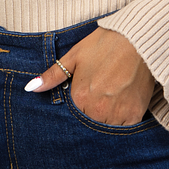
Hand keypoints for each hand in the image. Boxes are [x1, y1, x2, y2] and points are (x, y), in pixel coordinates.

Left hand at [25, 27, 155, 125]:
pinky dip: (122, 120)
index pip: (73, 117)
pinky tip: (122, 103)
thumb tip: (30, 88)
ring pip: (106, 129)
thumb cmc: (105, 44)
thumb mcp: (75, 56)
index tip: (85, 99)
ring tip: (111, 100)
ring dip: (106, 120)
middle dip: (91, 115)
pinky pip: (125, 129)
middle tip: (100, 98)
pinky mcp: (134, 114)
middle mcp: (96, 109)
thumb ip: (53, 75)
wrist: (137, 40)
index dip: (78, 108)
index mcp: (79, 97)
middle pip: (89, 124)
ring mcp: (117, 114)